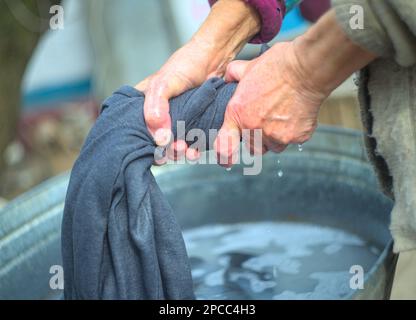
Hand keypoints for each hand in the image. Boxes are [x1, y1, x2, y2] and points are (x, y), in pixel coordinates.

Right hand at [136, 38, 220, 161]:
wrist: (215, 59)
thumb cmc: (186, 64)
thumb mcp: (163, 83)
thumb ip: (155, 107)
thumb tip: (158, 136)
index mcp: (143, 105)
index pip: (134, 129)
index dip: (141, 141)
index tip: (153, 148)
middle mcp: (158, 116)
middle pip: (154, 142)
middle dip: (163, 150)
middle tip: (173, 148)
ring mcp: (176, 122)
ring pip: (172, 146)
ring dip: (178, 152)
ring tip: (185, 149)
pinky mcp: (193, 126)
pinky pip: (190, 144)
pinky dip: (192, 151)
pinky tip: (195, 151)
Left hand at [214, 10, 376, 167]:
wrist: (307, 69)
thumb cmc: (278, 65)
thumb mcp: (249, 66)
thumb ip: (234, 74)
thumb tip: (228, 76)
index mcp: (237, 114)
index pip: (224, 146)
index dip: (224, 155)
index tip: (226, 159)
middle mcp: (254, 129)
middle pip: (253, 147)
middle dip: (257, 139)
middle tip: (265, 122)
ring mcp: (276, 136)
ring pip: (273, 147)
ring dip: (275, 138)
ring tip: (282, 117)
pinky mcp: (296, 137)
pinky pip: (293, 141)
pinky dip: (294, 132)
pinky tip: (297, 114)